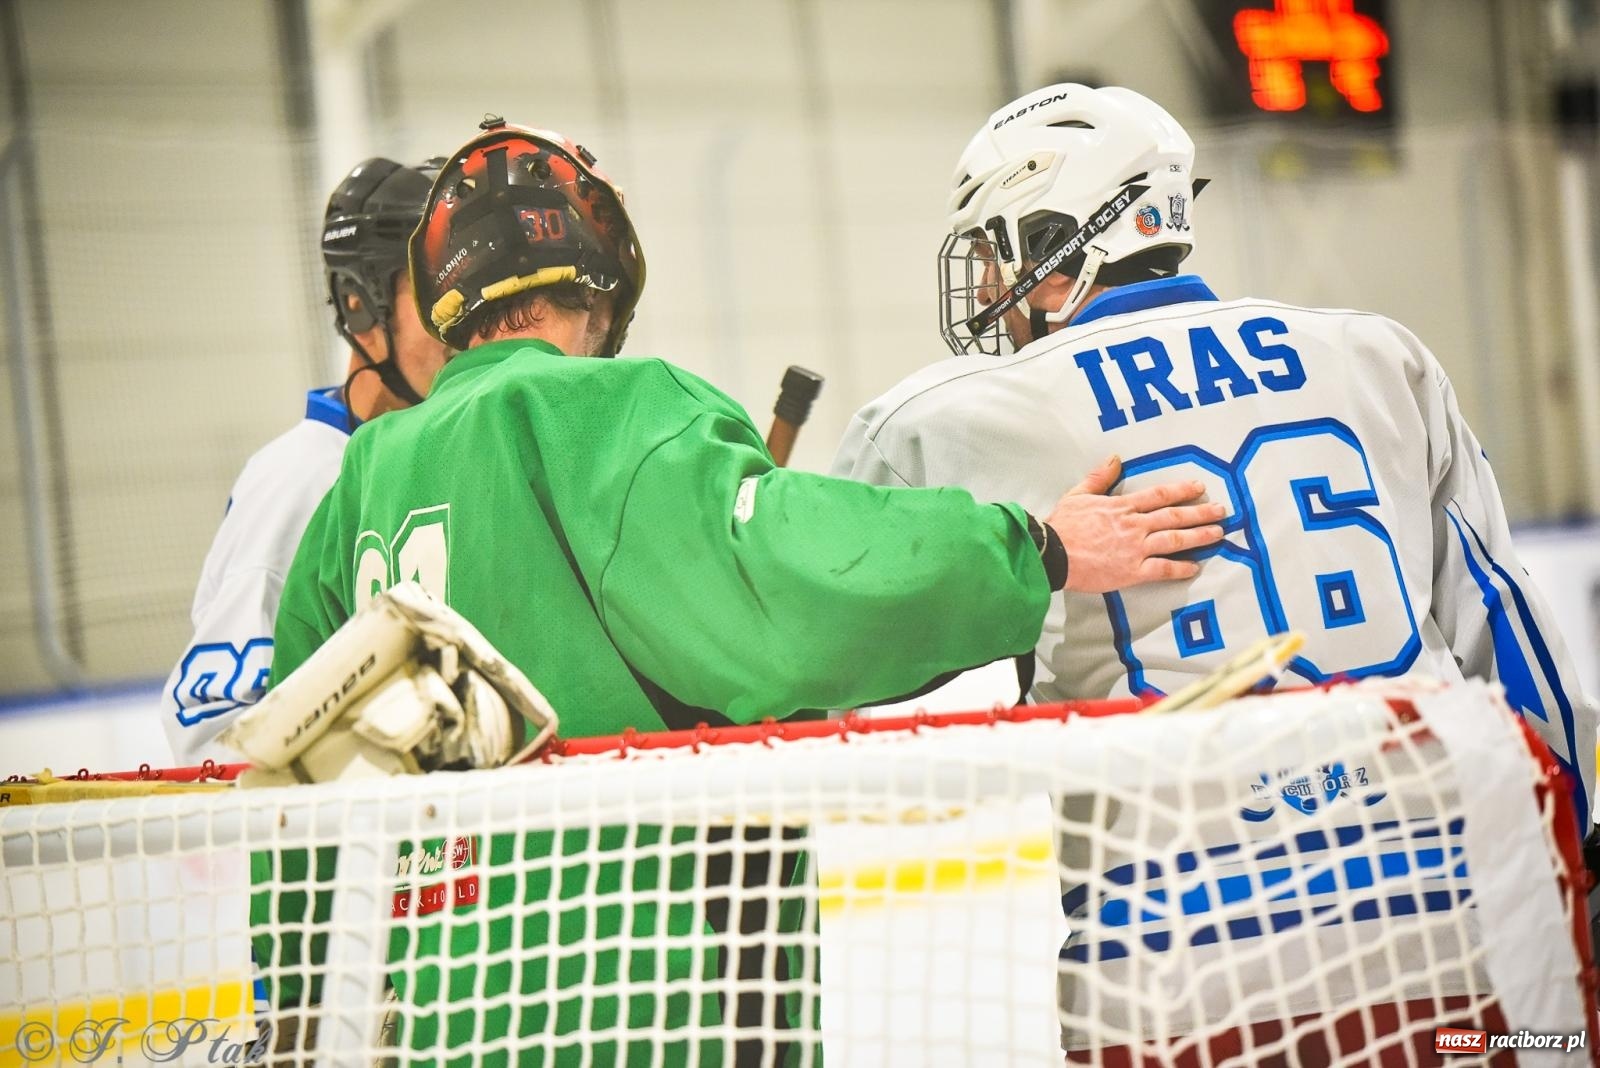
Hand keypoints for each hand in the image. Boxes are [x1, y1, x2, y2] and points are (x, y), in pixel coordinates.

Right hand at [1044, 455, 1224, 593]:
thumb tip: (1115, 459)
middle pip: (1175, 516)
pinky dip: (1180, 568)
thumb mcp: (1078, 495)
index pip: (1159, 495)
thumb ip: (1099, 477)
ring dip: (1199, 536)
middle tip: (1222, 511)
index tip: (1199, 487)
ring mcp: (1136, 549)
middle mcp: (1134, 525)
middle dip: (1201, 512)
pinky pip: (1162, 569)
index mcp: (1122, 506)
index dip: (1182, 490)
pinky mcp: (1132, 571)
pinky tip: (1194, 567)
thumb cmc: (1062, 526)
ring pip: (1175, 540)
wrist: (1052, 554)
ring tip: (1218, 533)